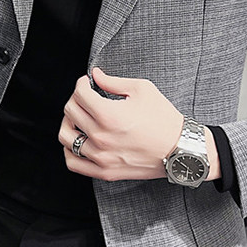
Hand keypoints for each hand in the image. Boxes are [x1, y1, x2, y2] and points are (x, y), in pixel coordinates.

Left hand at [58, 66, 199, 181]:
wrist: (180, 149)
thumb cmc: (164, 119)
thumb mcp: (142, 90)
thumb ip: (113, 81)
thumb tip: (95, 75)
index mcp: (109, 115)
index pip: (79, 93)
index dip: (82, 83)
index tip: (87, 82)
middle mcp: (101, 137)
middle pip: (70, 111)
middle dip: (76, 98)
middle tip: (86, 97)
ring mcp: (100, 157)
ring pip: (65, 136)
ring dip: (69, 122)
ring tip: (79, 118)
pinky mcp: (104, 171)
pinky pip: (73, 162)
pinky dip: (70, 149)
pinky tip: (79, 140)